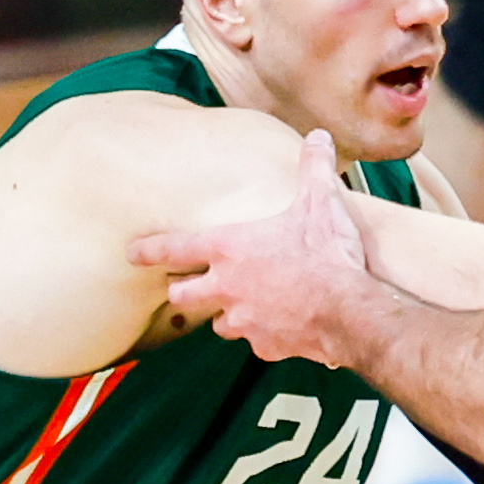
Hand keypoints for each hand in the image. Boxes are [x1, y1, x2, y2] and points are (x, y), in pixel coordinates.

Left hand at [131, 144, 376, 362]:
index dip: (149, 250)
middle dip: (184, 290)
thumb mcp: (321, 203)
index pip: (174, 248)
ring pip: (219, 324)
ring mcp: (244, 320)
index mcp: (230, 249)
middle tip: (191, 287)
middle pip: (182, 295)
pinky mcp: (265, 346)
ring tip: (246, 309)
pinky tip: (283, 329)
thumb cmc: (328, 256)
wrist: (350, 310)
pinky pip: (256, 343)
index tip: (133, 254)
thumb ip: (314, 169)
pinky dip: (265, 337)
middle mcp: (228, 286)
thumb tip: (319, 137)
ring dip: (227, 316)